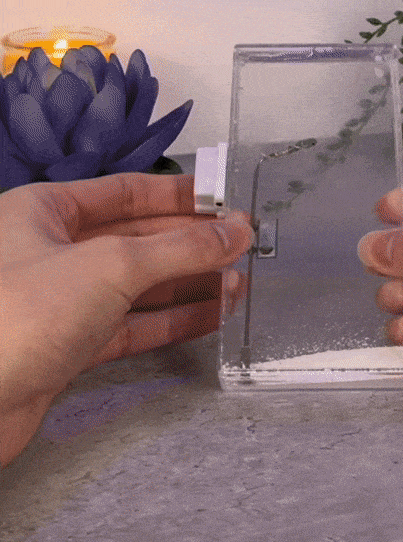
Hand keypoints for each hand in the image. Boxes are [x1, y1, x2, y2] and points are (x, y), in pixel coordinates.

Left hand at [0, 172, 252, 465]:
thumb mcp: (111, 265)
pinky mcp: (66, 348)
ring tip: (238, 283)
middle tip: (240, 245)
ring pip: (135, 285)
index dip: (178, 196)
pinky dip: (169, 321)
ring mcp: (58, 302)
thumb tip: (235, 231)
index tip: (223, 200)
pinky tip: (209, 316)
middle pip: (135, 239)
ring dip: (187, 285)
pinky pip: (128, 325)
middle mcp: (50, 251)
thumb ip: (180, 248)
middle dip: (190, 244)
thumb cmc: (20, 316)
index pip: (124, 192)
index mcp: (44, 211)